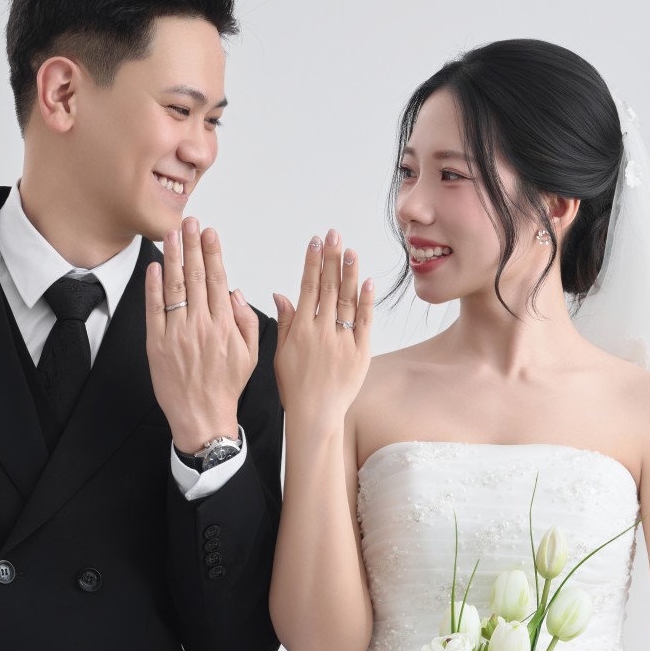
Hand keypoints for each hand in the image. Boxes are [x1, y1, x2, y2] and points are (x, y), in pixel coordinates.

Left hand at [145, 219, 259, 453]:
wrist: (203, 417)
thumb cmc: (225, 388)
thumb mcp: (251, 355)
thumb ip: (245, 320)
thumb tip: (235, 292)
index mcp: (224, 326)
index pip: (217, 279)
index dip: (213, 252)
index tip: (210, 233)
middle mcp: (201, 325)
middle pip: (195, 276)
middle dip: (192, 245)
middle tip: (190, 222)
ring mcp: (177, 334)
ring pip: (174, 287)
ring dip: (172, 257)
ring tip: (172, 234)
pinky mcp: (157, 345)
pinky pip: (154, 310)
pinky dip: (153, 287)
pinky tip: (154, 267)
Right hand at [272, 228, 373, 435]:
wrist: (315, 416)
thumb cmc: (295, 388)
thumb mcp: (281, 354)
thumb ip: (285, 321)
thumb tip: (281, 293)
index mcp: (300, 330)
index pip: (308, 288)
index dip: (312, 263)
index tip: (315, 242)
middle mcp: (321, 332)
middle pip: (329, 287)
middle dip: (331, 258)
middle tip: (334, 234)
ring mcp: (342, 341)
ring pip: (347, 300)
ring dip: (349, 272)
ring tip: (350, 250)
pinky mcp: (360, 352)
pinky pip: (365, 321)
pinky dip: (367, 300)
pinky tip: (368, 281)